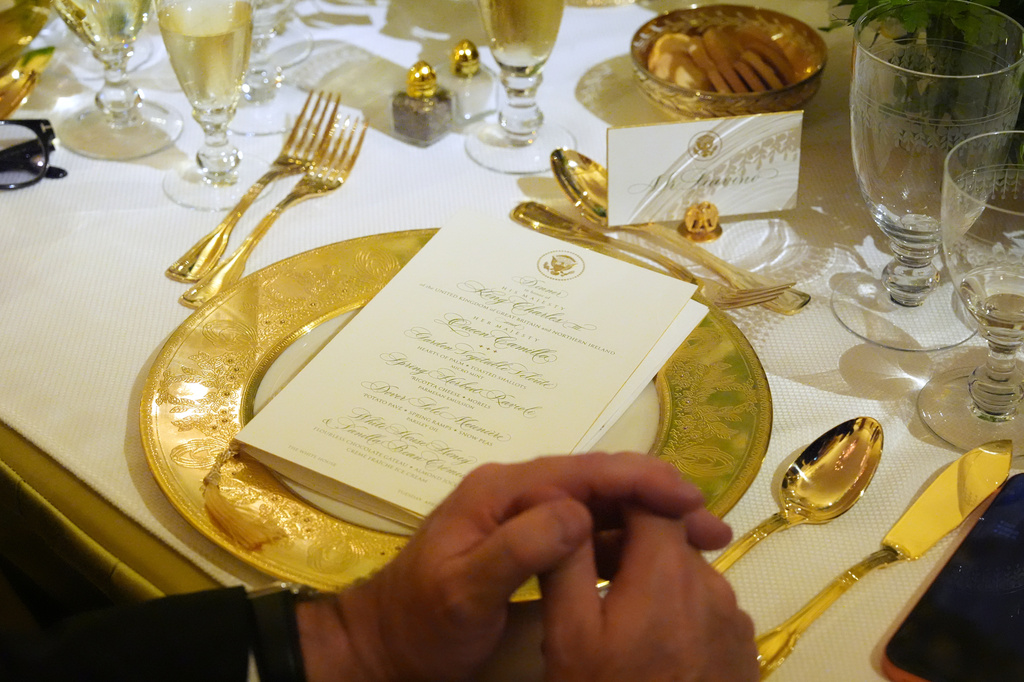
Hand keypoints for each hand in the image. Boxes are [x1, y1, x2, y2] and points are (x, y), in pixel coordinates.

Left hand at [297, 452, 729, 681]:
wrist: (386, 645)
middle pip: (600, 485)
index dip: (639, 479)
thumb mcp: (462, 591)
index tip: (689, 498)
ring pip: (601, 510)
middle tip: (711, 525)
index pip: (582, 472)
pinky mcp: (533, 547)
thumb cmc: (420, 620)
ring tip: (703, 542)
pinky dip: (628, 545)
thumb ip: (515, 550)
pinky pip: (590, 538)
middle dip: (658, 498)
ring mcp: (526, 519)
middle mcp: (519, 495)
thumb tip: (577, 513)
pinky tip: (659, 562)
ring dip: (651, 523)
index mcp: (503, 492)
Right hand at [540, 507, 757, 681]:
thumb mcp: (570, 636)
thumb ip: (567, 564)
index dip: (620, 499)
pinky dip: (680, 613)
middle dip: (633, 546)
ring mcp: (735, 620)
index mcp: (667, 571)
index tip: (590, 515)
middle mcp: (712, 585)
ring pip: (688, 575)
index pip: (652, 500)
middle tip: (593, 576)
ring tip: (621, 620)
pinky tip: (655, 648)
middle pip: (670, 539)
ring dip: (656, 581)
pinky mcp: (745, 651)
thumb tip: (567, 506)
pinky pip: (707, 611)